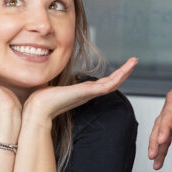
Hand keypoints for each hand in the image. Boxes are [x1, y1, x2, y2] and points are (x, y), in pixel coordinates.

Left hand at [24, 57, 139, 126]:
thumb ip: (52, 81)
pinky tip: (127, 68)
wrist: (37, 109)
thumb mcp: (49, 85)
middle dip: (122, 73)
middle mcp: (86, 93)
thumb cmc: (39, 100)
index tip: (119, 69)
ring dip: (125, 72)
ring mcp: (89, 93)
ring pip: (113, 83)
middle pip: (110, 83)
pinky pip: (108, 84)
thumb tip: (43, 73)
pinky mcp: (88, 92)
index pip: (100, 84)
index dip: (111, 76)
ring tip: (134, 61)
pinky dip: (119, 76)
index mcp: (80, 92)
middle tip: (133, 62)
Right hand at [146, 56, 171, 168]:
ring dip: (156, 141)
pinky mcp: (169, 124)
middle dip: (163, 129)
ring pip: (161, 127)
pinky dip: (159, 150)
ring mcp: (170, 112)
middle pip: (168, 114)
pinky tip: (156, 162)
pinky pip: (163, 137)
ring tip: (153, 156)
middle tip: (161, 141)